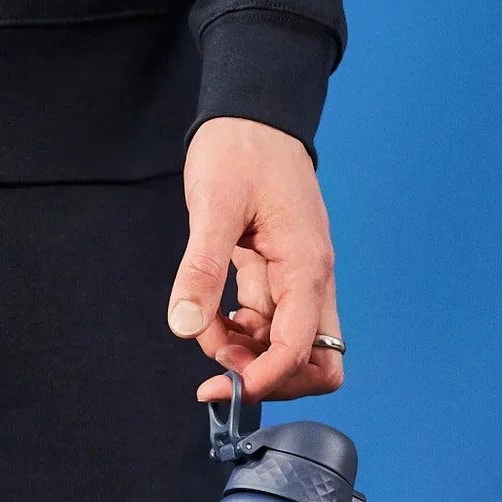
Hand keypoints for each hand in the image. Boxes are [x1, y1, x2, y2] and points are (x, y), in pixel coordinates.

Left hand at [167, 116, 344, 405]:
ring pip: (286, 348)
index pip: (301, 350)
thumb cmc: (241, 150)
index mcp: (305, 267)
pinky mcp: (277, 277)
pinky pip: (266, 325)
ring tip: (204, 326)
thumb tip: (186, 327)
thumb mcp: (214, 206)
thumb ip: (201, 269)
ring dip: (245, 354)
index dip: (264, 380)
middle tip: (218, 367)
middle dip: (268, 377)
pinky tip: (211, 314)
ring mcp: (296, 281)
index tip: (220, 387)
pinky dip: (238, 333)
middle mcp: (310, 281)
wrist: (253, 115)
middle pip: (315, 362)